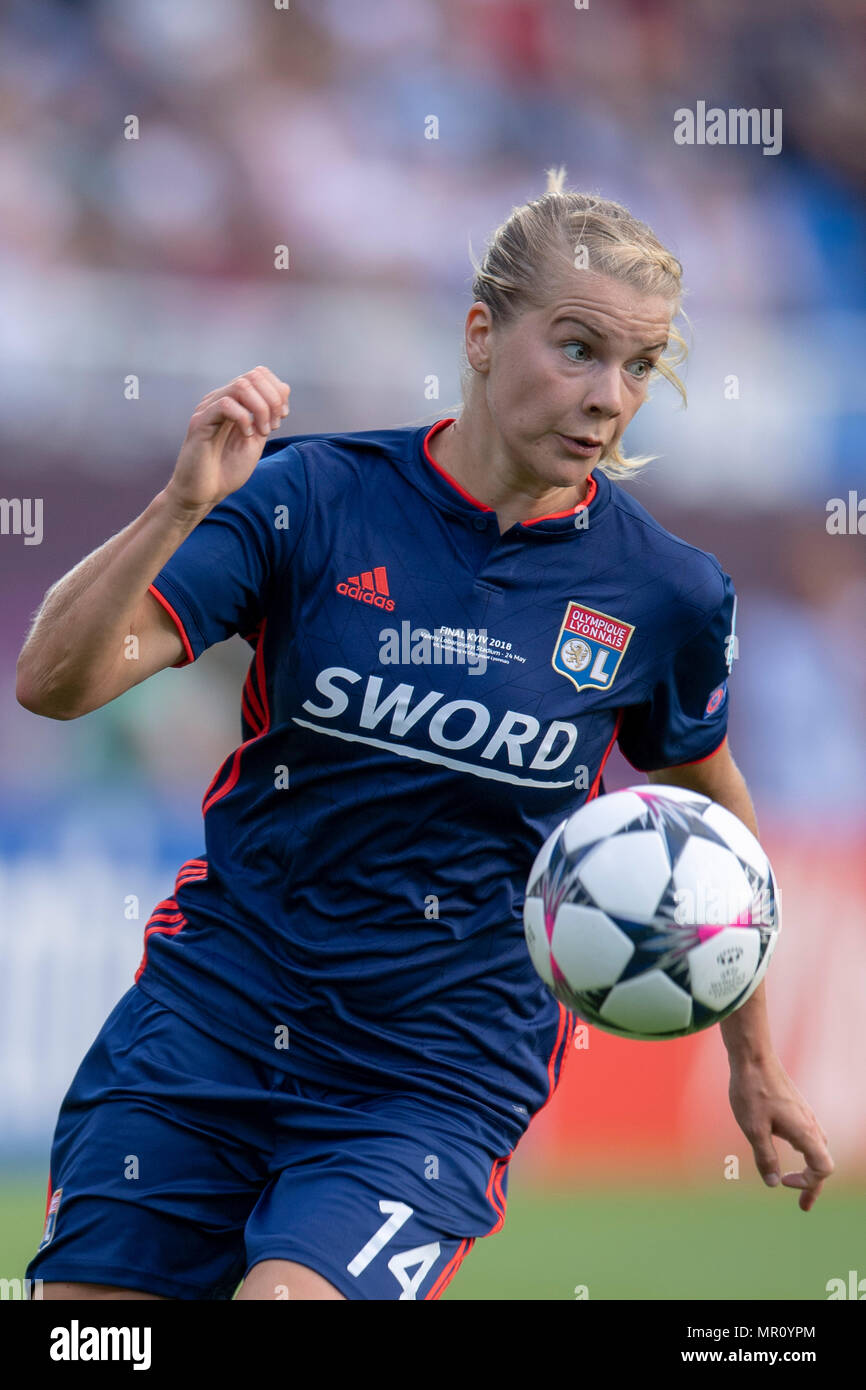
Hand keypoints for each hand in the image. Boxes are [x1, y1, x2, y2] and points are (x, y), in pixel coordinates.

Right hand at [167, 366, 290, 515]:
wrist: (204, 493)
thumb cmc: (227, 470)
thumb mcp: (256, 440)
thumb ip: (267, 416)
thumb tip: (283, 390)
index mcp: (234, 402)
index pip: (258, 373)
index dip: (277, 391)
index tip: (281, 416)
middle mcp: (220, 400)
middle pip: (253, 375)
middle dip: (272, 399)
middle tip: (273, 426)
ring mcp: (209, 409)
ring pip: (241, 386)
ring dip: (261, 409)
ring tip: (262, 432)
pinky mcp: (199, 422)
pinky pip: (225, 405)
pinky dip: (244, 419)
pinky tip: (247, 436)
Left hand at [728, 1053, 833, 1210]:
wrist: (752, 1056)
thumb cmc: (752, 1091)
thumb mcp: (753, 1129)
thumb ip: (765, 1157)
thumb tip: (774, 1183)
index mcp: (804, 1132)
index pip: (823, 1169)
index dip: (808, 1183)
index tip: (784, 1182)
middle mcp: (810, 1123)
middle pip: (823, 1161)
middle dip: (814, 1185)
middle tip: (803, 1205)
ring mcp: (804, 1113)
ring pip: (817, 1148)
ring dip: (810, 1168)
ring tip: (796, 1181)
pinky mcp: (796, 1106)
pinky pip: (809, 1135)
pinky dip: (804, 1151)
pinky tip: (790, 1150)